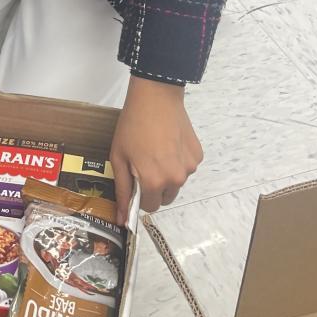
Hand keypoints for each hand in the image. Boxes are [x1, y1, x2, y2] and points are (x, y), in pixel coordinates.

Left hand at [110, 77, 202, 223]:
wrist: (156, 96)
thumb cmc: (132, 125)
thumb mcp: (119, 157)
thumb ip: (122, 190)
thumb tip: (123, 220)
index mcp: (155, 182)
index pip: (149, 207)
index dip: (139, 196)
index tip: (135, 181)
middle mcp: (176, 179)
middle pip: (165, 198)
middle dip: (154, 188)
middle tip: (144, 165)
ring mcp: (189, 167)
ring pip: (176, 183)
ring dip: (167, 175)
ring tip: (156, 151)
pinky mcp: (198, 156)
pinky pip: (186, 167)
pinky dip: (177, 161)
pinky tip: (168, 143)